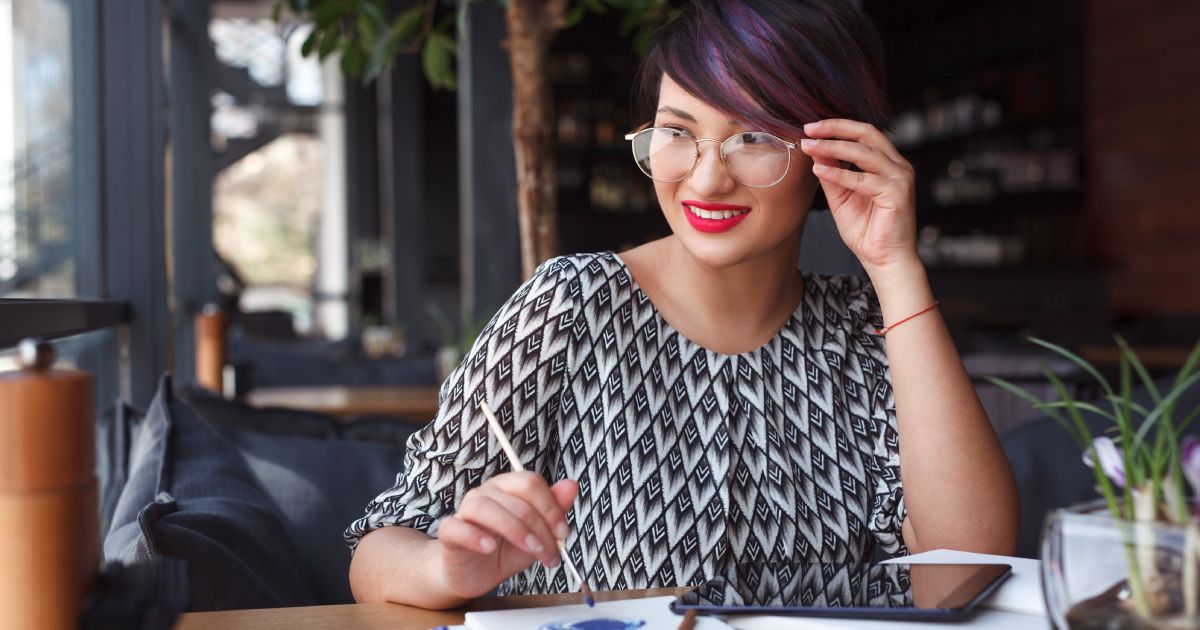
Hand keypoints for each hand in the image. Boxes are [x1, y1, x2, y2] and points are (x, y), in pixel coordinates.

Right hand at [434, 472, 578, 599]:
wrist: (474, 575)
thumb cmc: (505, 551)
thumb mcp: (536, 535)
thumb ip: (554, 511)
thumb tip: (571, 485)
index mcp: (508, 488)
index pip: (530, 483)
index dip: (551, 507)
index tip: (564, 533)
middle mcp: (486, 493)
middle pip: (514, 497)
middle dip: (539, 526)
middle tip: (550, 553)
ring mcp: (465, 510)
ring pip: (484, 507)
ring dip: (514, 529)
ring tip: (529, 551)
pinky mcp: (449, 532)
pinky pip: (455, 526)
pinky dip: (473, 536)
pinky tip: (489, 548)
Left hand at [800, 119, 918, 272]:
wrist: (884, 260)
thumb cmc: (865, 230)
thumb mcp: (841, 196)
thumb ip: (832, 173)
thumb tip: (815, 149)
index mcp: (887, 163)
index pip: (863, 134)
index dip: (837, 127)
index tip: (811, 128)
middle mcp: (898, 165)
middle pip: (867, 134)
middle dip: (836, 128)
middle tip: (809, 128)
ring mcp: (901, 178)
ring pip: (864, 153)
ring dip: (833, 147)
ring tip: (809, 146)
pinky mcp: (898, 194)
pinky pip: (864, 180)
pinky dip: (839, 173)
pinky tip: (819, 171)